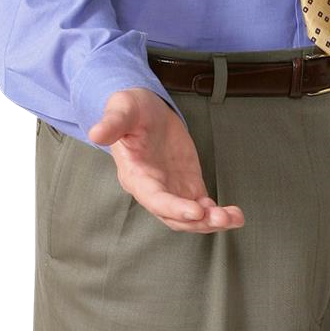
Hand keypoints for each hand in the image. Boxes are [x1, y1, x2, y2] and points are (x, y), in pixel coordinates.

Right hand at [88, 87, 245, 232]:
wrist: (144, 110)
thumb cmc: (130, 109)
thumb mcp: (121, 109)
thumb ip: (113, 123)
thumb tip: (96, 133)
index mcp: (135, 175)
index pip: (154, 198)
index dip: (174, 207)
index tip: (196, 210)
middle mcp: (153, 189)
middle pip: (174, 216)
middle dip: (197, 221)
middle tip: (221, 218)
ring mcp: (172, 190)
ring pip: (190, 217)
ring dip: (211, 221)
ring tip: (234, 218)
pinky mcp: (187, 185)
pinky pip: (203, 207)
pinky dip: (218, 214)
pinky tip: (234, 215)